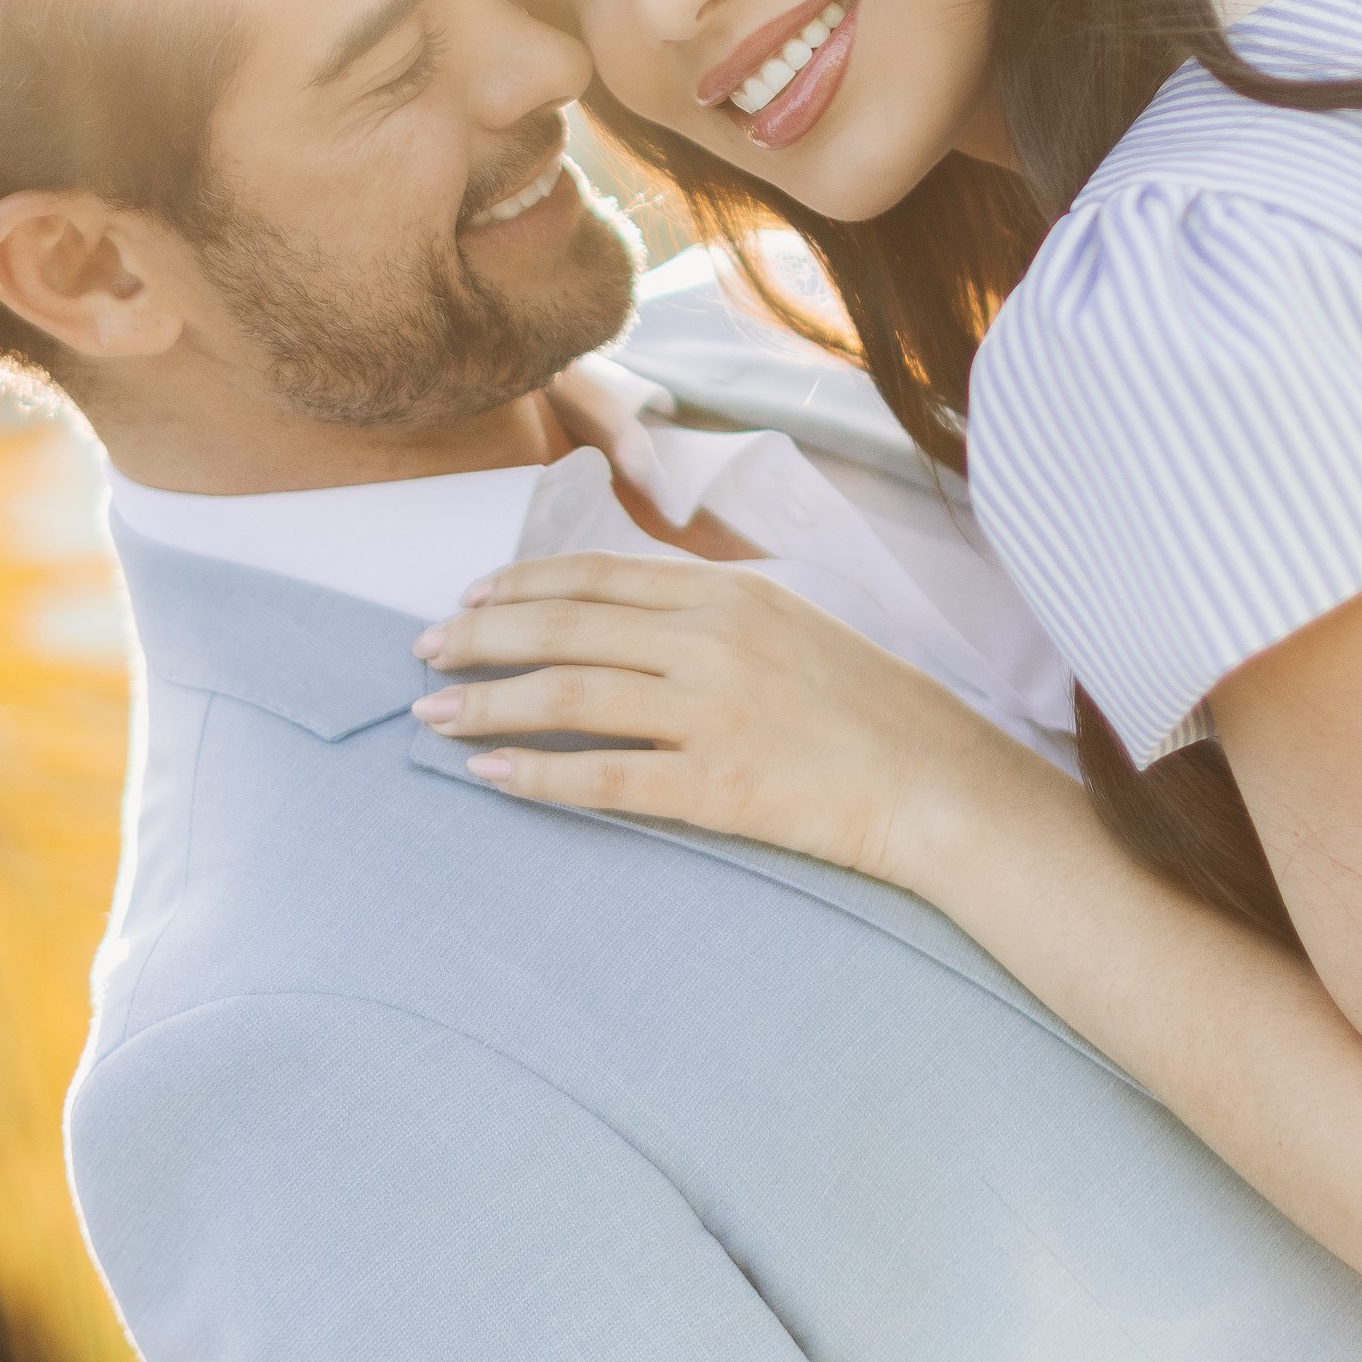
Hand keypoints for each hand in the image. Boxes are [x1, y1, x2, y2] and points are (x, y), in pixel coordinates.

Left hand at [410, 553, 1052, 890]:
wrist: (939, 783)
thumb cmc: (871, 708)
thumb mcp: (793, 625)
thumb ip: (712, 614)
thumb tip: (627, 615)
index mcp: (728, 594)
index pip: (597, 578)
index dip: (521, 586)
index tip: (469, 599)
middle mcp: (710, 641)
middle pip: (565, 628)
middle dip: (481, 638)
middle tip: (422, 652)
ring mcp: (711, 711)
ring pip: (569, 695)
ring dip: (489, 702)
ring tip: (433, 714)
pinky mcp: (716, 784)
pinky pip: (605, 776)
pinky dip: (539, 774)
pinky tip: (491, 775)